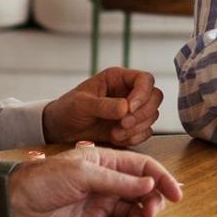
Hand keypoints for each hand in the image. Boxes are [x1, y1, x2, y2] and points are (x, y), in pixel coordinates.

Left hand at [7, 146, 181, 216]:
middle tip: (148, 214)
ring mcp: (100, 204)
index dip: (162, 180)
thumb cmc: (44, 179)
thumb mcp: (83, 174)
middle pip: (143, 193)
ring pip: (132, 212)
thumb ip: (118, 181)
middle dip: (151, 204)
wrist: (14, 204)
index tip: (177, 195)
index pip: (144, 169)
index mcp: (107, 161)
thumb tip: (150, 186)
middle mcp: (107, 182)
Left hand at [43, 67, 163, 145]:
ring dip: (137, 128)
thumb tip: (125, 108)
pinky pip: (145, 132)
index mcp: (118, 79)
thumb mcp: (81, 104)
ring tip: (114, 133)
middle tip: (123, 123)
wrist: (61, 129)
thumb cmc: (68, 109)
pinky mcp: (131, 127)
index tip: (129, 108)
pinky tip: (117, 138)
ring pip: (152, 115)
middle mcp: (128, 92)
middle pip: (155, 97)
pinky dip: (135, 138)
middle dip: (142, 113)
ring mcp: (132, 110)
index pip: (145, 79)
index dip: (143, 94)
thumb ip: (103, 105)